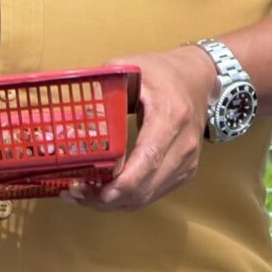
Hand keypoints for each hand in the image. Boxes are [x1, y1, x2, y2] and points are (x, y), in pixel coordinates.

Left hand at [70, 47, 215, 212]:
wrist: (197, 79)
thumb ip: (103, 88)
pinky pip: (154, 194)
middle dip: (109, 197)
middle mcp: (184, 146)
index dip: (124, 181)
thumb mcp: (130, 68)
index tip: (98, 192)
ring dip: (115, 203)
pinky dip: (128, 199)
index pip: (149, 158)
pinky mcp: (184, 172)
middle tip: (74, 193)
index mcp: (170, 117)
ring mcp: (187, 163)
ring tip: (81, 196)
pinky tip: (103, 193)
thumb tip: (75, 111)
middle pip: (147, 185)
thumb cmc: (161, 72)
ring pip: (149, 196)